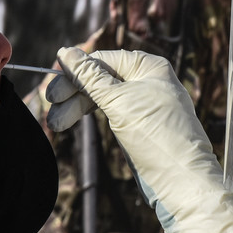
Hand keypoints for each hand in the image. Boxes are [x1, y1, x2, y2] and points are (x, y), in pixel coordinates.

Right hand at [47, 48, 232, 232]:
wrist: (180, 181)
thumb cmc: (156, 136)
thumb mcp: (118, 102)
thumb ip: (90, 77)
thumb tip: (65, 52)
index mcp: (148, 66)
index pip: (103, 59)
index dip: (76, 72)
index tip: (53, 89)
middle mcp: (146, 80)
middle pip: (99, 78)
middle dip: (73, 92)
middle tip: (51, 108)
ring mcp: (142, 103)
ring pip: (100, 96)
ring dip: (75, 107)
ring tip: (56, 124)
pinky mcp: (136, 124)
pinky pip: (107, 112)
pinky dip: (88, 116)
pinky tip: (70, 122)